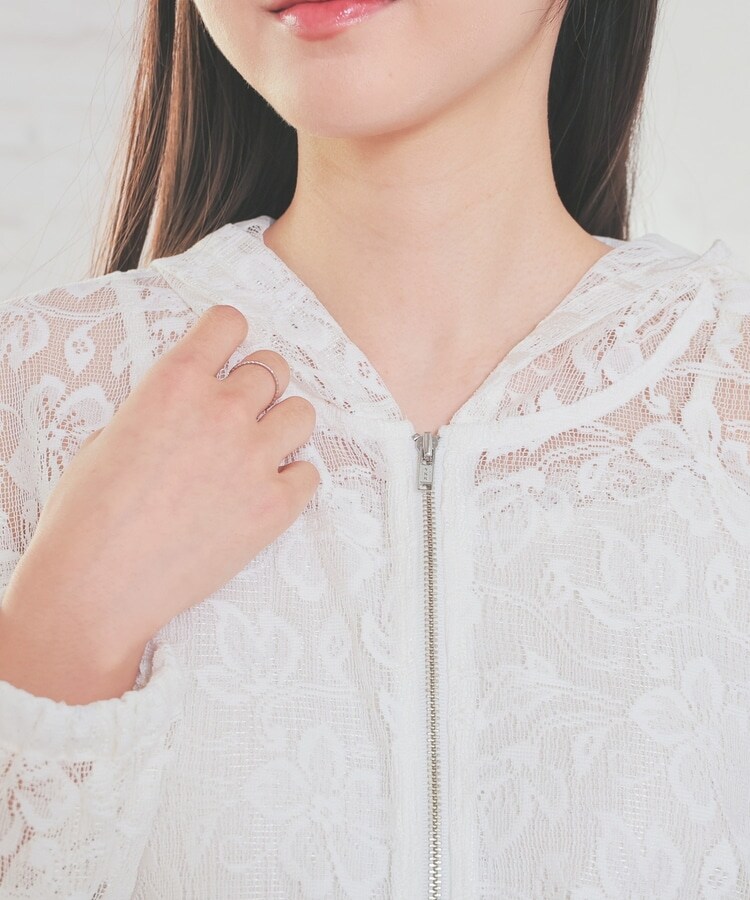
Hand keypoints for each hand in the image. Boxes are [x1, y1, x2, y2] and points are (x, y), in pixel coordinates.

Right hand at [1, 305, 319, 700]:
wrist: (99, 586)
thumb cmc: (88, 516)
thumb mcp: (110, 437)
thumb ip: (159, 411)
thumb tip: (181, 412)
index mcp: (176, 383)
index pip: (229, 323)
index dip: (231, 335)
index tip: (230, 352)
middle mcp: (223, 410)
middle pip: (274, 367)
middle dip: (261, 386)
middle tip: (244, 412)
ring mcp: (254, 458)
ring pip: (303, 414)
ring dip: (284, 427)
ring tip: (261, 451)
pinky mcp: (275, 505)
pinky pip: (310, 473)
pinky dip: (293, 480)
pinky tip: (267, 493)